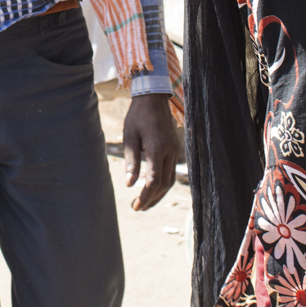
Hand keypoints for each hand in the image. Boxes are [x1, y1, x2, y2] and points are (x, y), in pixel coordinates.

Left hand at [122, 92, 180, 210]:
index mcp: (157, 148)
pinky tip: (153, 188)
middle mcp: (170, 151)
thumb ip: (131, 162)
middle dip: (151, 199)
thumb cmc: (138, 116)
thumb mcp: (130, 137)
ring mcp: (175, 150)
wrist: (153, 98)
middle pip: (164, 184)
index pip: (153, 180)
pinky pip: (171, 171)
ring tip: (145, 203)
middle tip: (137, 207)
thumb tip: (130, 184)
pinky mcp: (175, 149)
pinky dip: (163, 184)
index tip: (136, 206)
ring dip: (158, 194)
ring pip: (170, 180)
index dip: (145, 196)